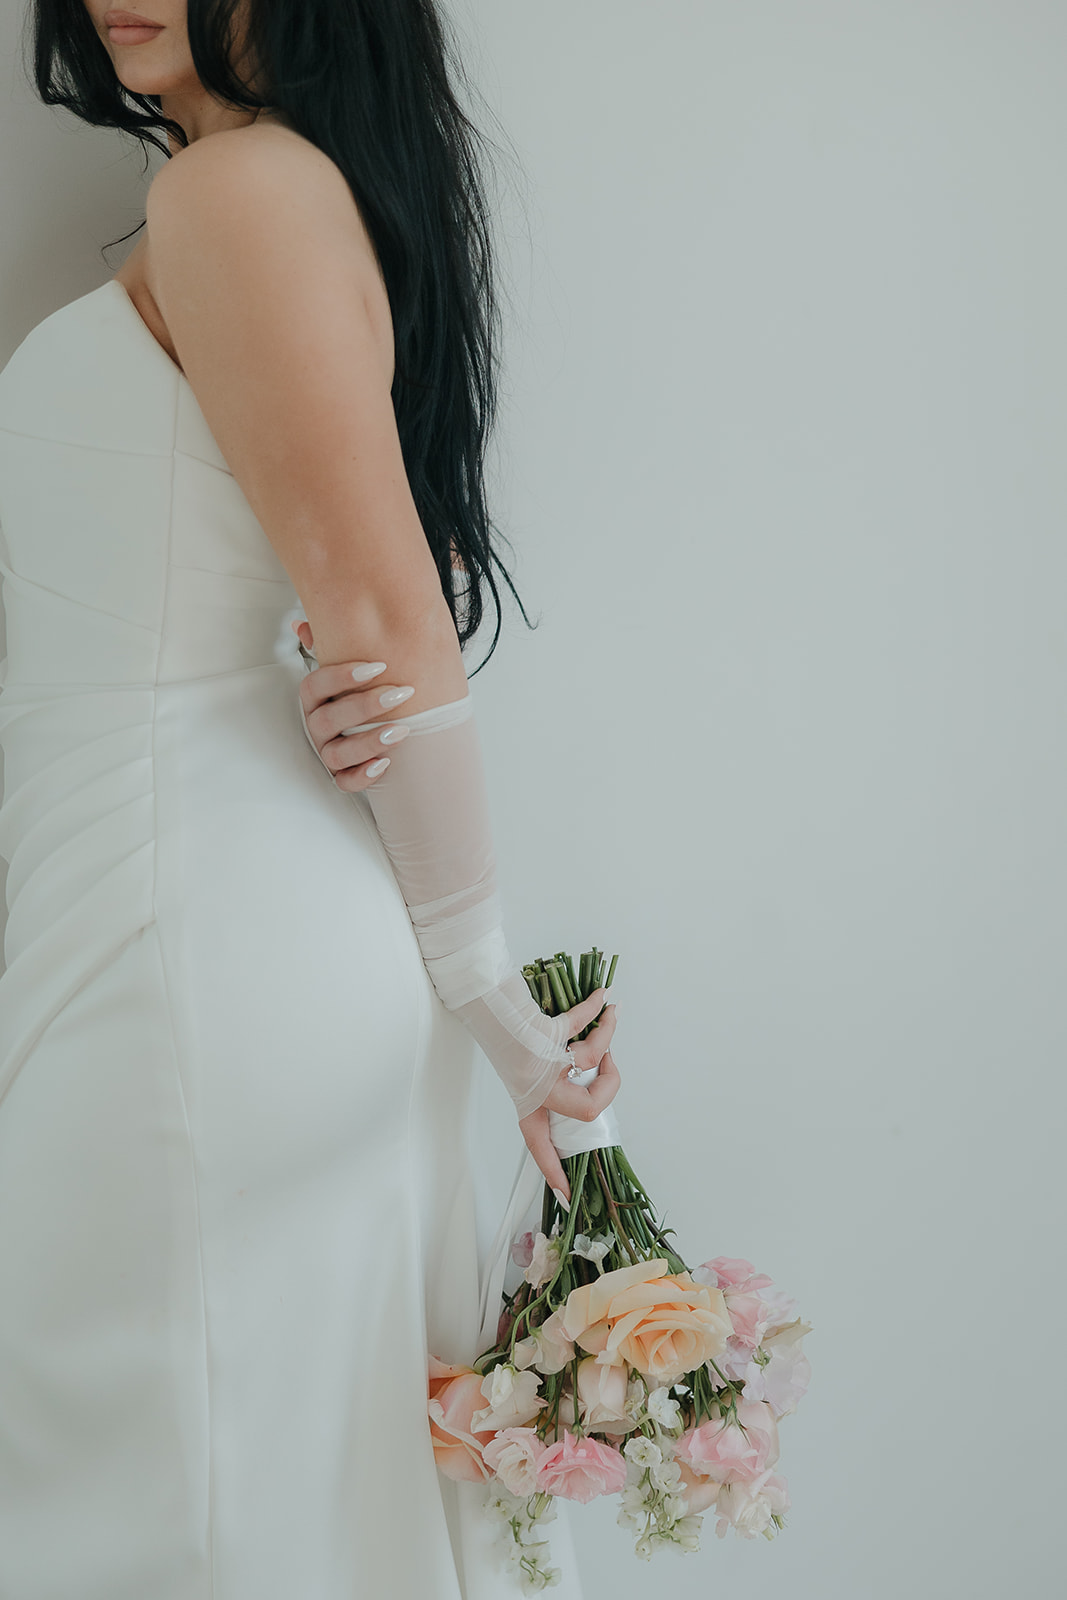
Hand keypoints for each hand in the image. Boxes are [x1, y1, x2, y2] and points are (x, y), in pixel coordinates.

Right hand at [292, 619, 413, 792]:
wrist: (382, 724)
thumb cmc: (362, 692)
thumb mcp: (349, 670)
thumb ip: (329, 646)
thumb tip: (301, 624)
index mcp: (315, 698)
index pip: (314, 685)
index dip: (342, 676)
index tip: (378, 666)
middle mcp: (316, 726)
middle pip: (329, 719)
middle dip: (365, 706)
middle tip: (401, 693)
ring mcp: (327, 753)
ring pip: (336, 754)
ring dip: (368, 742)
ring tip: (401, 731)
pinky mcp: (341, 776)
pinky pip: (344, 782)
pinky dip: (362, 776)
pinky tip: (385, 764)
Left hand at [518, 988, 619, 1202]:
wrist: (480, 1001)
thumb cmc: (505, 1033)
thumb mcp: (530, 1068)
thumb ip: (561, 1075)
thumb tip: (598, 1065)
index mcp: (528, 1101)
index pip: (540, 1145)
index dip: (555, 1170)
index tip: (567, 1197)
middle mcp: (536, 1086)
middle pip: (586, 1107)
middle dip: (610, 1087)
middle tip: (611, 1064)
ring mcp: (542, 1060)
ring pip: (590, 1057)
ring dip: (605, 1036)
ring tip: (607, 1019)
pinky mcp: (545, 1029)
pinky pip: (579, 1019)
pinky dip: (596, 1010)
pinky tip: (605, 1000)